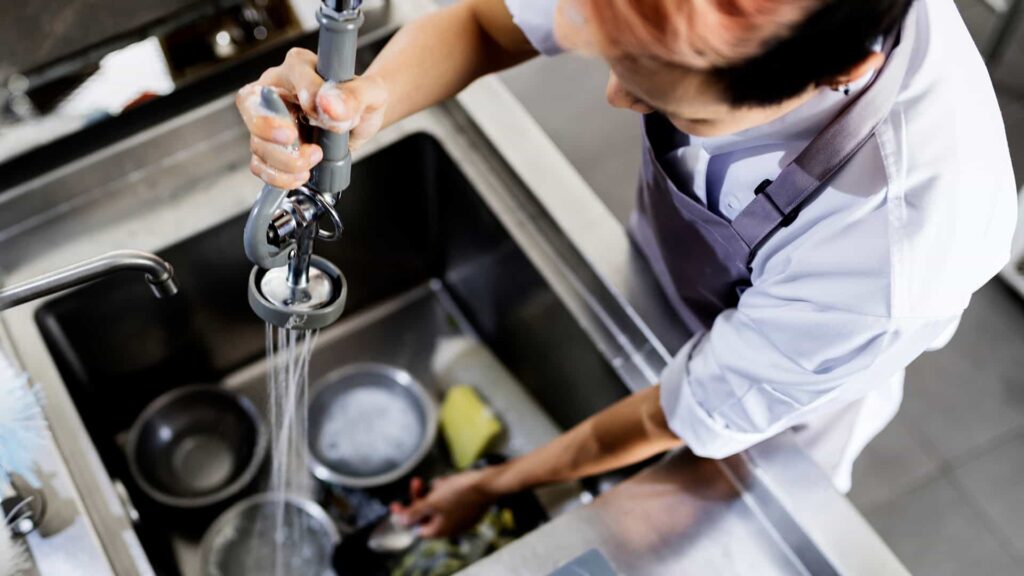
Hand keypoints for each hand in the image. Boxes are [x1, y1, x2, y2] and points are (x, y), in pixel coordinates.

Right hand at [235, 47, 387, 188]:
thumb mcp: (369, 94)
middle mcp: (277, 90)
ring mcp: (269, 121)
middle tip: (293, 138)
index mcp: (299, 66)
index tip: (323, 112)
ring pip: (258, 142)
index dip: (306, 94)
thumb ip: (353, 96)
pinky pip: (260, 164)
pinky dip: (279, 176)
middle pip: (251, 104)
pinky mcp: (271, 148)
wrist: (361, 122)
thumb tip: (330, 104)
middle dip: (269, 127)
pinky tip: (302, 175)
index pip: (291, 74)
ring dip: (286, 159)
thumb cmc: (361, 100)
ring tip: (315, 158)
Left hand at [391, 471, 498, 538]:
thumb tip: (402, 521)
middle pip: (427, 515)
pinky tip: (449, 481)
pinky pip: (452, 501)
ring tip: (439, 481)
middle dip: (421, 498)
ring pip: (440, 505)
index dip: (405, 515)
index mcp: (440, 529)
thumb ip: (416, 513)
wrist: (489, 484)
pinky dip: (447, 491)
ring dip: (434, 492)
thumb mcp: (433, 502)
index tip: (396, 504)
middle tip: (416, 482)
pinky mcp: (469, 507)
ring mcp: (461, 517)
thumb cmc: (461, 493)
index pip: (416, 527)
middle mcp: (451, 527)